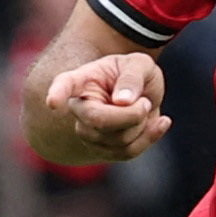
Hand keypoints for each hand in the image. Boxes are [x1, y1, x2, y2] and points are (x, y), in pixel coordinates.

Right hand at [37, 52, 169, 163]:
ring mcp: (89, 132)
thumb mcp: (139, 64)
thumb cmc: (135, 73)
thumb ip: (132, 77)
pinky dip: (150, 137)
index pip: (65, 85)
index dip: (58, 93)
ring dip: (142, 125)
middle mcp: (79, 108)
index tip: (53, 102)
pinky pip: (128, 152)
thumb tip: (122, 101)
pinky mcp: (104, 150)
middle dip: (131, 115)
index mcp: (82, 81)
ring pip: (117, 140)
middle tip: (145, 102)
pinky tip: (162, 122)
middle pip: (97, 121)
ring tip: (145, 106)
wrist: (141, 95)